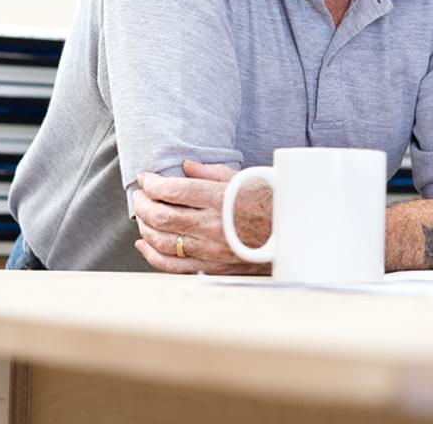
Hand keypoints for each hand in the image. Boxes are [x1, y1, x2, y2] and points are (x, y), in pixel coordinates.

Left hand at [132, 160, 271, 274]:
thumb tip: (185, 166)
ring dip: (144, 226)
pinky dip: (152, 255)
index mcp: (221, 199)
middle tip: (140, 195)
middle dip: (142, 203)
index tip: (145, 178)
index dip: (151, 184)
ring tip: (142, 214)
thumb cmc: (271, 203)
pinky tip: (144, 244)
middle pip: (161, 216)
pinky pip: (172, 265)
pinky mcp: (211, 267)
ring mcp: (210, 250)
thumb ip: (211, 172)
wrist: (292, 235)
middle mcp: (212, 226)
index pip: (172, 191)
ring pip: (162, 241)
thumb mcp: (245, 179)